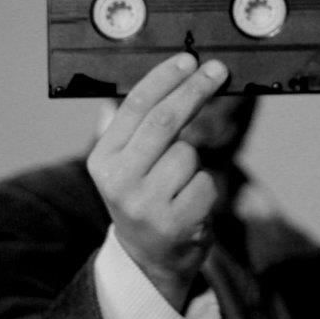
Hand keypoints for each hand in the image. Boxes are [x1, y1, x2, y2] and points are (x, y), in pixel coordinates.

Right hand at [86, 52, 227, 310]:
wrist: (149, 258)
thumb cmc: (144, 194)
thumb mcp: (127, 162)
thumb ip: (138, 124)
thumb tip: (171, 74)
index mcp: (102, 159)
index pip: (134, 107)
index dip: (165, 79)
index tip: (188, 60)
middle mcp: (118, 181)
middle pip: (165, 121)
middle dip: (194, 90)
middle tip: (217, 70)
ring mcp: (146, 205)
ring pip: (188, 153)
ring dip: (193, 159)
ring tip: (178, 182)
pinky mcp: (176, 223)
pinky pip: (205, 182)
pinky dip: (205, 185)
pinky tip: (189, 202)